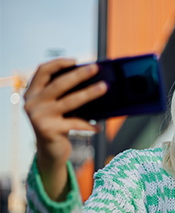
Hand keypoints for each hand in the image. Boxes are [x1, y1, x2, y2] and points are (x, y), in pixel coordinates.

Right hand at [23, 58, 106, 199]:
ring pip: (69, 101)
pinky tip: (98, 127)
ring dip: (89, 93)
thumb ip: (64, 95)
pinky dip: (89, 125)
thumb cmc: (58, 124)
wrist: (50, 152)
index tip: (76, 60)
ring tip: (104, 87)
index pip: (42, 71)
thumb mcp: (56, 108)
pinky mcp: (49, 130)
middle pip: (58, 84)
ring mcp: (39, 117)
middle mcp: (32, 103)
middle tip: (96, 68)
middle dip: (79, 74)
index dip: (58, 63)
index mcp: (32, 93)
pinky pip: (75, 123)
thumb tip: (93, 81)